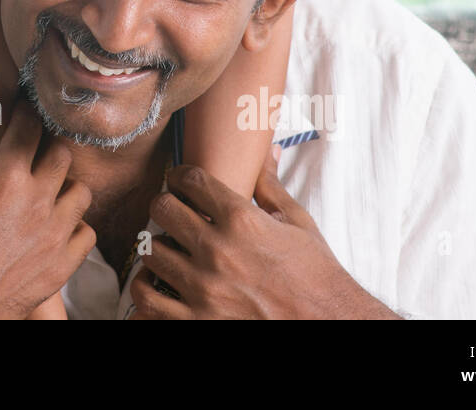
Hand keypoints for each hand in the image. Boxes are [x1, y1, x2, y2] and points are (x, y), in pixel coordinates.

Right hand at [0, 99, 94, 318]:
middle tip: (35, 153)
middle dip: (48, 148)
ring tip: (47, 192)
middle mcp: (37, 201)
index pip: (29, 127)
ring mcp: (54, 235)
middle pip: (62, 154)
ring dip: (66, 187)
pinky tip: (56, 228)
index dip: (27, 113)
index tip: (25, 110)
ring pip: (81, 192)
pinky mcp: (61, 266)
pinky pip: (85, 233)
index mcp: (6, 177)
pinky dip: (75, 227)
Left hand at [129, 145, 397, 318]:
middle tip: (172, 213)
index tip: (179, 180)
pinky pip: (146, 299)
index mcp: (242, 220)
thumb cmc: (316, 276)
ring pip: (149, 251)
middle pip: (162, 208)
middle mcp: (218, 250)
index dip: (180, 175)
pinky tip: (159, 283)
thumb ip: (271, 186)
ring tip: (169, 249)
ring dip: (157, 247)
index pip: (190, 179)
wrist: (329, 324)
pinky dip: (146, 289)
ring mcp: (204, 289)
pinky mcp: (196, 321)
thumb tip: (268, 151)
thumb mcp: (298, 224)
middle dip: (165, 206)